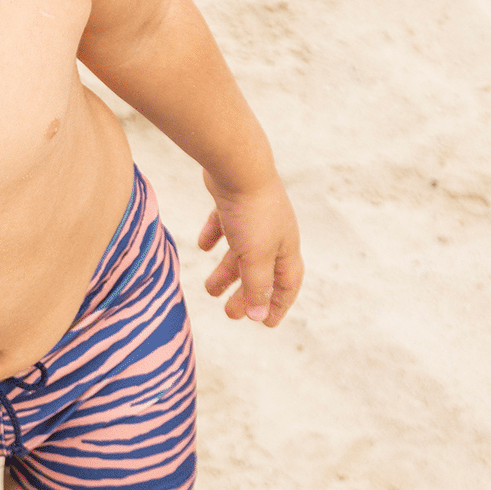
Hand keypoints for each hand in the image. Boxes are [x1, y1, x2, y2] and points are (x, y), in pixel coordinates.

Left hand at [199, 174, 303, 326]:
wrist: (238, 166)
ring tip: (209, 289)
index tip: (265, 323)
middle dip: (247, 294)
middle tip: (229, 313)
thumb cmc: (252, 213)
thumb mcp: (255, 257)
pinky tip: (202, 246)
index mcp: (285, 247)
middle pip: (261, 271)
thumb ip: (257, 287)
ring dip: (227, 273)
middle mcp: (273, 232)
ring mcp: (254, 217)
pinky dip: (215, 238)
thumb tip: (257, 316)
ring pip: (241, 252)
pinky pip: (225, 226)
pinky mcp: (233, 202)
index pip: (288, 282)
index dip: (278, 304)